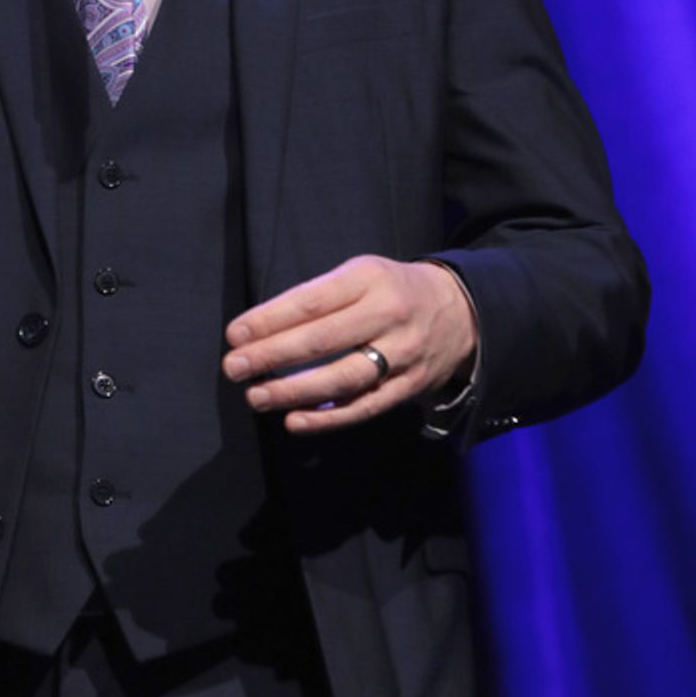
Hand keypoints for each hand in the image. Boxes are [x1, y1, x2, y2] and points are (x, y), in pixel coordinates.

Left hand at [222, 256, 476, 433]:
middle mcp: (387, 314)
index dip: (269, 320)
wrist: (461, 311)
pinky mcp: (410, 386)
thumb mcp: (360, 275)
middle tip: (234, 367)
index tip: (235, 335)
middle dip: (272, 355)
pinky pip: (365, 406)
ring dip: (295, 391)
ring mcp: (403, 353)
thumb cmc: (391, 290)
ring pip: (343, 377)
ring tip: (257, 396)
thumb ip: (318, 298)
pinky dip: (329, 417)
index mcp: (368, 279)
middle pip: (322, 340)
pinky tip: (295, 421)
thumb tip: (260, 330)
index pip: (310, 301)